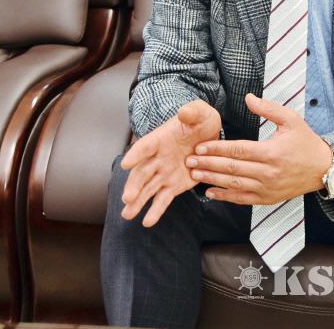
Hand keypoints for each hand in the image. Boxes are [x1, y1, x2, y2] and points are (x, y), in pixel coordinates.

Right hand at [120, 99, 220, 226]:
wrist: (208, 135)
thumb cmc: (200, 121)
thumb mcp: (200, 112)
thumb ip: (192, 112)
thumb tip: (184, 112)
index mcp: (160, 138)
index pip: (146, 146)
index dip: (136, 154)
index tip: (125, 163)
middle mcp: (158, 157)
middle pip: (142, 172)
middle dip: (134, 185)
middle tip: (127, 197)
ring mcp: (164, 173)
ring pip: (148, 189)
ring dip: (138, 202)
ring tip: (127, 215)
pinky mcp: (174, 185)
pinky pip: (163, 199)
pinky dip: (156, 210)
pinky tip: (147, 222)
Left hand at [184, 92, 333, 204]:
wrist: (322, 168)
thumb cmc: (305, 141)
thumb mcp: (291, 119)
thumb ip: (268, 108)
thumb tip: (248, 97)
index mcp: (272, 152)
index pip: (238, 150)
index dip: (217, 149)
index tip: (200, 148)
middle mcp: (268, 172)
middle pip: (232, 169)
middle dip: (208, 165)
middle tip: (189, 161)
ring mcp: (267, 188)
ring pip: (234, 185)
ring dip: (212, 180)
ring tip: (195, 175)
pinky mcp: (267, 199)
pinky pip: (242, 199)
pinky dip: (225, 197)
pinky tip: (210, 193)